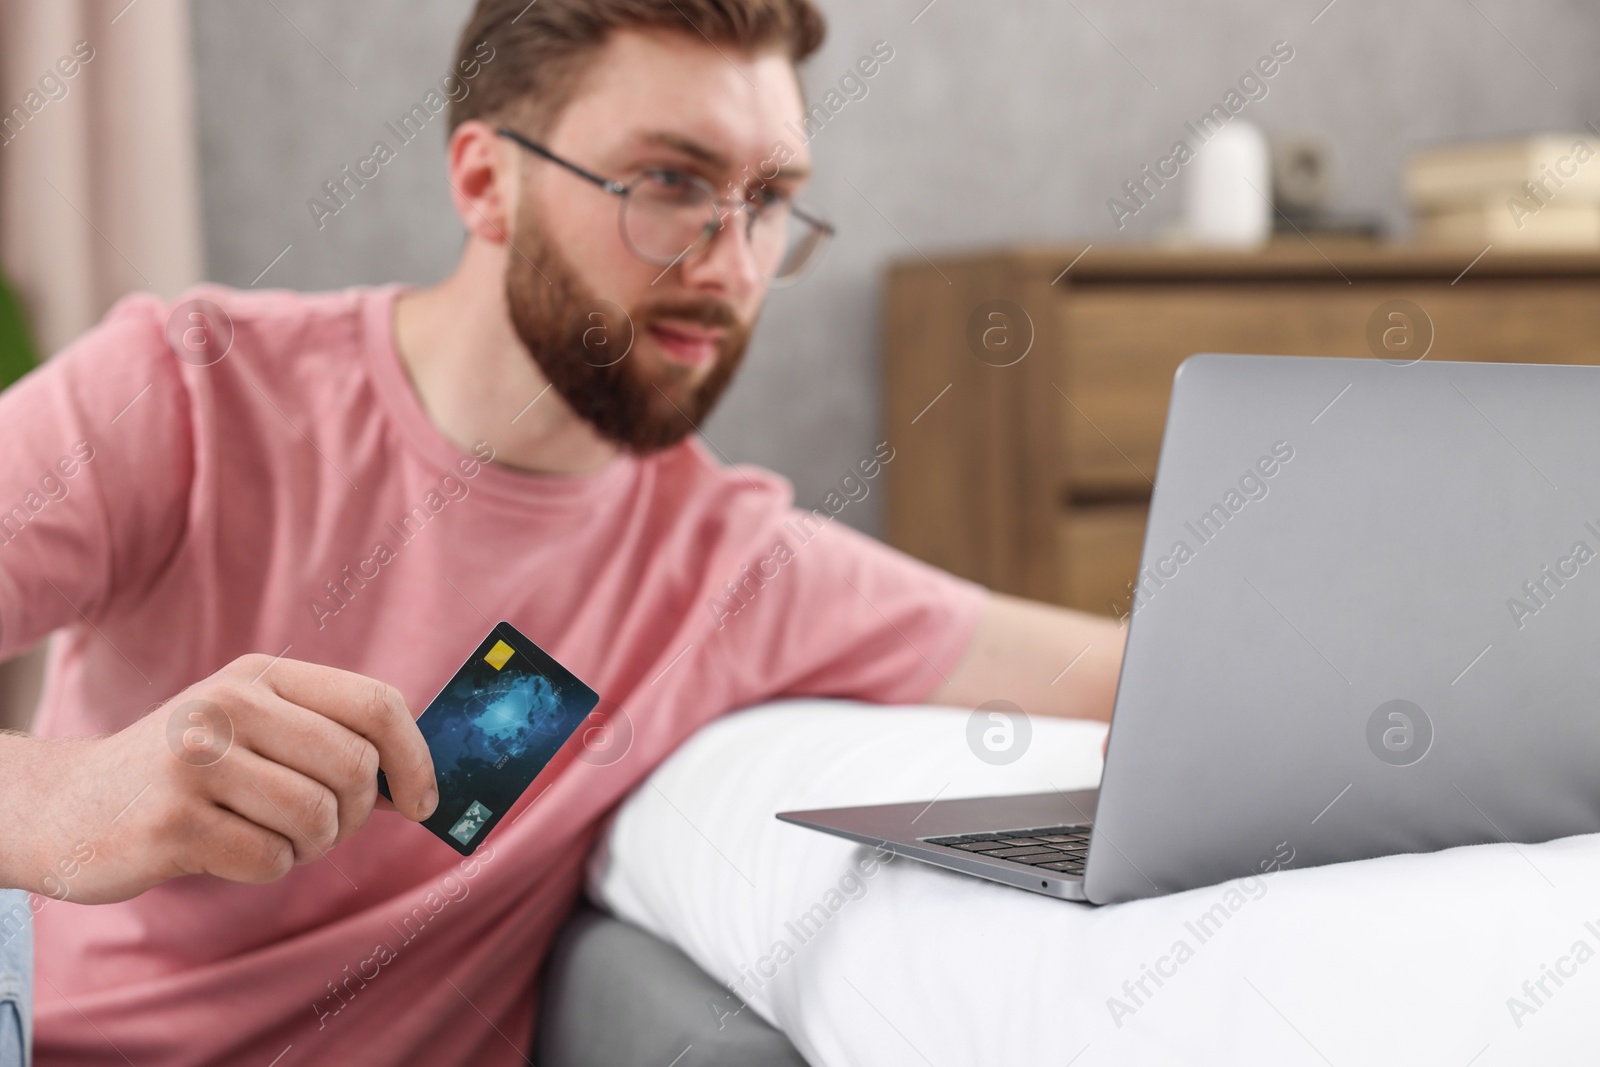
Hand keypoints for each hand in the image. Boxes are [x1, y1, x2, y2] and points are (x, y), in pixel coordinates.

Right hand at [17, 655, 436, 903]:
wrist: (67, 807)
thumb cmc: (186, 774)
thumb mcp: (252, 730)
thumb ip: (328, 739)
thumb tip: (417, 784)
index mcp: (261, 675)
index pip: (377, 704)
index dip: (417, 759)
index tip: (423, 803)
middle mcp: (229, 704)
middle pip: (355, 768)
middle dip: (354, 815)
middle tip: (321, 829)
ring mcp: (196, 760)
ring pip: (317, 819)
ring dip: (309, 847)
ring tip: (266, 836)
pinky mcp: (172, 822)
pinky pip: (271, 860)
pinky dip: (266, 869)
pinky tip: (224, 851)